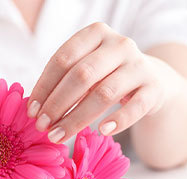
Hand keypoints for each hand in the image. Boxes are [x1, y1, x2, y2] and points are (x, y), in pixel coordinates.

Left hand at [28, 22, 180, 142]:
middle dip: (57, 104)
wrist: (150, 79)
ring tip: (58, 136)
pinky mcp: (154, 88)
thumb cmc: (105, 75)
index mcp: (95, 34)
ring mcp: (139, 65)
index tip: (32, 111)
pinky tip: (102, 132)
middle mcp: (118, 45)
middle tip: (42, 126)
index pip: (63, 59)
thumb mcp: (84, 69)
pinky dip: (118, 121)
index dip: (44, 86)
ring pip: (103, 93)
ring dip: (76, 118)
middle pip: (81, 76)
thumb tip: (34, 109)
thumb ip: (62, 81)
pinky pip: (135, 107)